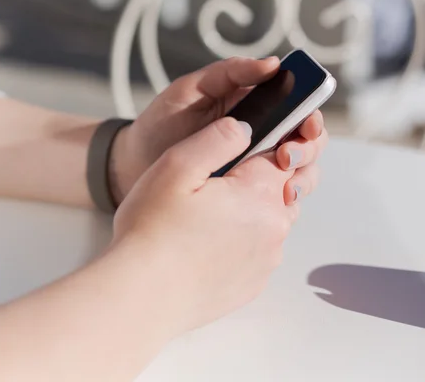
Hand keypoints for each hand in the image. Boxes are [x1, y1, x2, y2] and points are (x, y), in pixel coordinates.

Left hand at [110, 57, 327, 203]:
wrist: (134, 164)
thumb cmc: (161, 123)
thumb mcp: (189, 90)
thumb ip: (228, 74)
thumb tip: (272, 64)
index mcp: (253, 106)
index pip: (297, 107)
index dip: (310, 113)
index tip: (307, 123)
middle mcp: (260, 136)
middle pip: (306, 140)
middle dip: (307, 147)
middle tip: (285, 156)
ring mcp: (253, 166)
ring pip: (299, 170)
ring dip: (302, 175)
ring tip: (284, 184)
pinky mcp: (243, 192)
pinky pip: (275, 195)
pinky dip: (284, 197)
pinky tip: (277, 201)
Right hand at [113, 117, 303, 333]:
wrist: (141, 296)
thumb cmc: (152, 232)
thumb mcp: (176, 166)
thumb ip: (217, 139)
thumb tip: (245, 129)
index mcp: (260, 193)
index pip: (283, 154)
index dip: (263, 145)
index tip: (237, 152)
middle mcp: (274, 228)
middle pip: (282, 188)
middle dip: (257, 180)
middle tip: (215, 185)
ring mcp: (265, 261)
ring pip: (270, 221)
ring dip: (249, 212)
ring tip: (206, 217)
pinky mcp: (252, 284)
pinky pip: (257, 252)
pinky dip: (241, 243)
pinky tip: (206, 245)